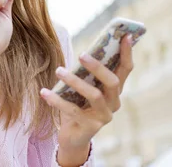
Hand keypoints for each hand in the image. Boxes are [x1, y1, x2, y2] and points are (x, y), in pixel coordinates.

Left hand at [39, 35, 133, 165]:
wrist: (72, 136)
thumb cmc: (77, 104)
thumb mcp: (83, 86)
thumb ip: (86, 72)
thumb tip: (82, 52)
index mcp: (114, 90)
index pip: (126, 69)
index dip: (127, 52)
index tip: (125, 35)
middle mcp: (114, 102)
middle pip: (112, 81)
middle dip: (98, 67)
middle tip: (81, 54)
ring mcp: (104, 116)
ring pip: (94, 95)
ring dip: (75, 81)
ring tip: (58, 70)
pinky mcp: (91, 127)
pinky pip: (73, 110)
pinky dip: (57, 100)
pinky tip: (44, 92)